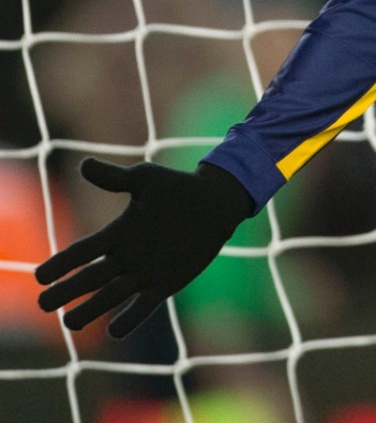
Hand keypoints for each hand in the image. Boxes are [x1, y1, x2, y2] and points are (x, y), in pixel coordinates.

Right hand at [36, 159, 254, 336]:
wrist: (215, 203)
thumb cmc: (178, 188)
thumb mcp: (146, 179)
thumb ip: (115, 178)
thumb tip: (84, 165)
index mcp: (117, 233)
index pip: (82, 252)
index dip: (60, 264)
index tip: (40, 276)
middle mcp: (126, 256)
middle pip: (90, 278)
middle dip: (67, 291)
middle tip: (44, 303)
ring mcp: (145, 272)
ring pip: (111, 295)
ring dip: (91, 309)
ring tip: (70, 323)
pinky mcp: (166, 283)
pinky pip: (145, 305)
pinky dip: (131, 318)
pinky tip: (115, 331)